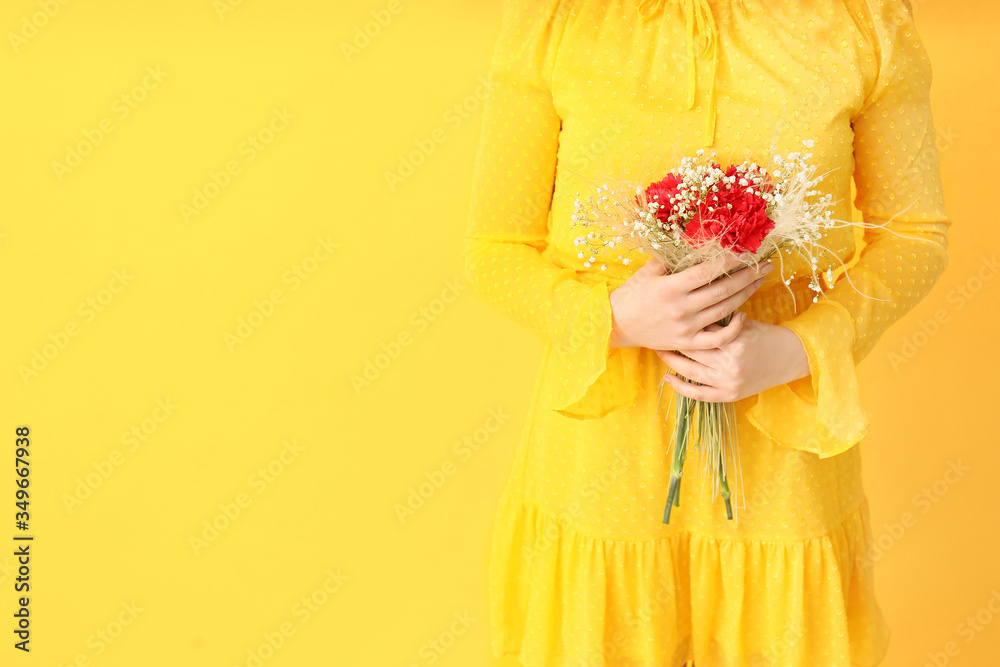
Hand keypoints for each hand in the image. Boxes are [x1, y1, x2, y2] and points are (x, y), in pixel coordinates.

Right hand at [608, 252, 773, 350]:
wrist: (617, 324)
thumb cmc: (632, 294)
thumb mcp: (649, 271)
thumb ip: (673, 259)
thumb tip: (696, 243)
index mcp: (671, 287)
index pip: (708, 271)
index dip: (729, 260)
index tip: (746, 251)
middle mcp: (681, 308)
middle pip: (723, 290)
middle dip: (747, 276)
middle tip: (764, 265)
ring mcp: (686, 327)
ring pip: (724, 310)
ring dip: (745, 295)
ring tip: (759, 281)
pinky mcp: (687, 342)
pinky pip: (717, 338)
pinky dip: (733, 328)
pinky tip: (743, 315)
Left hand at [656, 318, 810, 401]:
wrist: (790, 357)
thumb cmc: (765, 335)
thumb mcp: (744, 323)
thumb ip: (720, 320)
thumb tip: (691, 308)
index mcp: (734, 341)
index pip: (701, 331)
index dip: (683, 324)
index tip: (669, 317)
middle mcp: (730, 363)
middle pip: (692, 351)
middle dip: (673, 341)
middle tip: (657, 333)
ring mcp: (728, 382)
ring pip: (690, 372)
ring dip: (671, 361)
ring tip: (659, 351)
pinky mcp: (729, 395)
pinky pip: (699, 394)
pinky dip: (681, 388)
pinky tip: (667, 379)